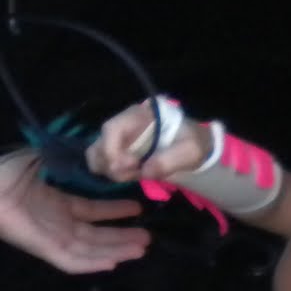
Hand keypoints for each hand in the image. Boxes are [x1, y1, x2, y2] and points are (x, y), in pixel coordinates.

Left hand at [0, 150, 148, 273]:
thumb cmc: (8, 172)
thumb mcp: (45, 158)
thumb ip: (69, 160)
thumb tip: (95, 153)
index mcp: (59, 201)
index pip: (93, 210)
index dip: (116, 210)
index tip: (138, 206)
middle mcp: (60, 222)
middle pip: (98, 234)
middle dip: (123, 236)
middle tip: (148, 237)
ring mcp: (53, 237)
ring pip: (91, 250)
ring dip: (116, 249)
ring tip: (141, 248)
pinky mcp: (45, 249)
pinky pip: (72, 260)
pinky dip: (92, 263)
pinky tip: (113, 262)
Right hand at [85, 100, 212, 182]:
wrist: (193, 149)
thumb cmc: (193, 143)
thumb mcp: (191, 150)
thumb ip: (171, 159)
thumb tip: (146, 170)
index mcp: (139, 115)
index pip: (111, 128)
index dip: (112, 149)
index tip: (131, 166)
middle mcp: (123, 125)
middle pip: (99, 144)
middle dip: (112, 164)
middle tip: (134, 173)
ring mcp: (118, 139)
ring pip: (96, 155)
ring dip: (110, 171)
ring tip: (134, 174)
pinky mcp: (118, 153)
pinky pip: (102, 165)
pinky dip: (112, 174)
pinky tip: (132, 175)